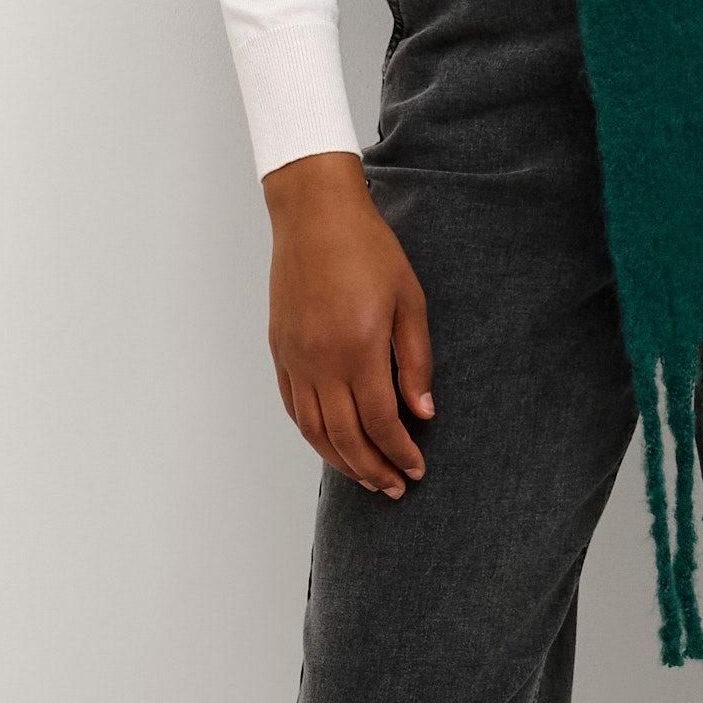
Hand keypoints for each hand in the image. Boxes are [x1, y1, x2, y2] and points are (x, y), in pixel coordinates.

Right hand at [262, 152, 434, 494]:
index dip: (399, 452)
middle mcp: (321, 360)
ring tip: (366, 477)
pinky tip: (333, 443)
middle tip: (394, 487)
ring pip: (314, 430)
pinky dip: (313, 433)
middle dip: (372, 469)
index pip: (379, 422)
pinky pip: (294, 407)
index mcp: (358, 348)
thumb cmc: (368, 249)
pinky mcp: (280, 350)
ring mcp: (295, 358)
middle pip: (345, 436)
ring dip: (341, 461)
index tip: (416, 469)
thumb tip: (422, 413)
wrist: (315, 215)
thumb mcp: (410, 301)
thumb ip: (416, 361)